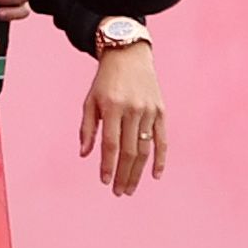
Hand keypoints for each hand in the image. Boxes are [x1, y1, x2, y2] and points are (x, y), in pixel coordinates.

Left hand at [81, 40, 167, 194]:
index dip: (107, 165)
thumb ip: (87, 128)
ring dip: (138, 172)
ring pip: (145, 149)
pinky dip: (161, 159)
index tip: (104, 181)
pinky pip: (162, 140)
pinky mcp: (161, 111)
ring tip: (130, 188)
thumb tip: (85, 154)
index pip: (110, 144)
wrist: (129, 55)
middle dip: (123, 175)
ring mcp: (149, 111)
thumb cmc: (105, 81)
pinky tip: (155, 175)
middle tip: (119, 192)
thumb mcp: (90, 100)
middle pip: (129, 151)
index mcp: (112, 107)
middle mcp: (132, 110)